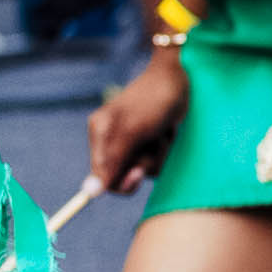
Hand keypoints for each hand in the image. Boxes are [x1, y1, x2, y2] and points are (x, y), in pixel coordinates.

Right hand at [87, 50, 189, 194]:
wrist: (182, 78)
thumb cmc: (153, 100)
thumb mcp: (131, 132)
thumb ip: (112, 162)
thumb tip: (88, 193)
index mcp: (100, 133)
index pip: (101, 175)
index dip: (120, 181)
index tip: (138, 175)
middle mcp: (113, 139)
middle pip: (123, 175)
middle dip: (142, 164)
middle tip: (154, 143)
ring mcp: (134, 141)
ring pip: (144, 170)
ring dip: (158, 155)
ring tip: (162, 132)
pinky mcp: (151, 142)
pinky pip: (157, 162)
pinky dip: (166, 150)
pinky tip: (169, 131)